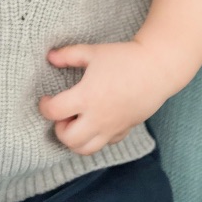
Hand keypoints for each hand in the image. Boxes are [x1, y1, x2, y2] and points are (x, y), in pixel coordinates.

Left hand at [38, 41, 172, 156]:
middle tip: (62, 113)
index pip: (54, 112)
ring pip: (86, 149)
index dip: (44, 106)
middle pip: (68, 139)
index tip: (45, 99)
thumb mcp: (92, 52)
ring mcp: (112, 127)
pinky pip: (104, 145)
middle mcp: (97, 118)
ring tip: (75, 122)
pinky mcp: (124, 130)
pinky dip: (95, 139)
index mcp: (86, 97)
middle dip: (59, 129)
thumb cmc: (123, 58)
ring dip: (75, 140)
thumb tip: (50, 57)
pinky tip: (95, 122)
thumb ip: (68, 55)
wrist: (156, 68)